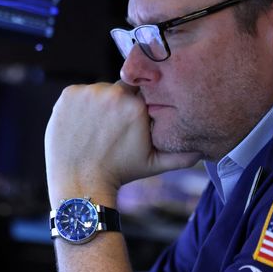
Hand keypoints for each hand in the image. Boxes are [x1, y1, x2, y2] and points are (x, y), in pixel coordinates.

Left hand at [45, 81, 196, 207]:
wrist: (81, 183)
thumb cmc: (119, 173)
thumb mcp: (155, 163)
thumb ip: (181, 153)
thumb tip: (204, 149)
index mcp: (136, 106)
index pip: (141, 90)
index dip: (135, 104)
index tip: (128, 119)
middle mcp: (113, 94)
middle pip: (119, 88)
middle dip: (117, 103)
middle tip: (111, 127)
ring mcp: (88, 93)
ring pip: (98, 90)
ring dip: (98, 103)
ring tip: (95, 127)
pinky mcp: (68, 95)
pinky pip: (78, 93)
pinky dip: (79, 105)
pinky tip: (81, 124)